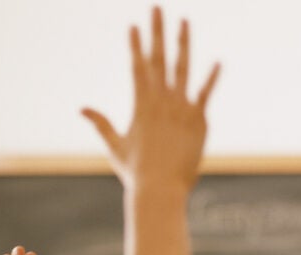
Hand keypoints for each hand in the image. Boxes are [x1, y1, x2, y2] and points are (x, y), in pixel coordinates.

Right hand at [82, 7, 219, 196]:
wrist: (160, 190)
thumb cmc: (136, 172)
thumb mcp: (115, 146)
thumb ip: (101, 123)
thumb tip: (82, 108)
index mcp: (141, 105)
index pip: (137, 67)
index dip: (135, 45)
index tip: (133, 25)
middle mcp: (161, 101)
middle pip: (158, 59)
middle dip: (157, 31)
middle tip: (157, 8)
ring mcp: (182, 109)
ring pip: (183, 68)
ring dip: (183, 43)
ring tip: (184, 21)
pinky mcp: (199, 120)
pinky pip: (205, 94)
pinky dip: (211, 78)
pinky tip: (217, 61)